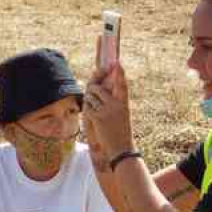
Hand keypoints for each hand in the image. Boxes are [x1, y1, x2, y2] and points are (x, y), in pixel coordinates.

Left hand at [84, 36, 134, 156]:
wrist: (121, 149)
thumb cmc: (121, 131)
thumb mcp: (122, 114)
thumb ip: (114, 101)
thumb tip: (99, 90)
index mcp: (124, 103)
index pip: (122, 84)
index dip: (120, 73)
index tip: (117, 63)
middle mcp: (116, 104)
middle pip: (98, 88)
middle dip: (92, 88)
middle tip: (91, 88)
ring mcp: (107, 110)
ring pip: (91, 96)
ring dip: (90, 101)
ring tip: (97, 111)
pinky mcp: (98, 117)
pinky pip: (88, 106)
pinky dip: (88, 110)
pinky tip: (95, 117)